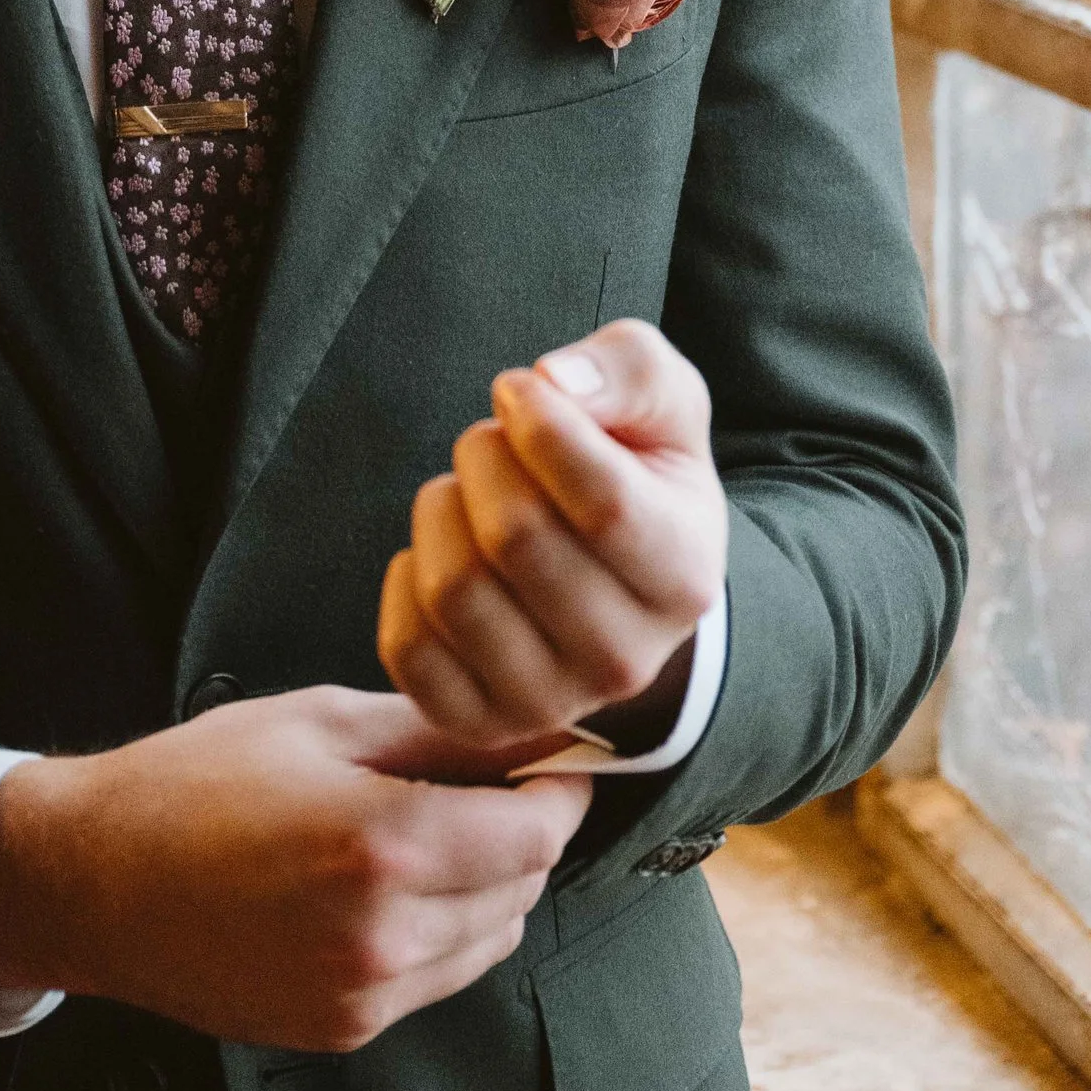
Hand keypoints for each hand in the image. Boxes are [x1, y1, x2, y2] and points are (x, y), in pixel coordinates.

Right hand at [0, 687, 590, 1055]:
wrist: (95, 883)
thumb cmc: (192, 785)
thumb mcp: (318, 723)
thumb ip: (436, 731)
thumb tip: (528, 728)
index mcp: (381, 845)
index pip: (537, 834)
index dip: (559, 789)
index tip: (554, 759)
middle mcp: (383, 935)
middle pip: (523, 887)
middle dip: (522, 831)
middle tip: (487, 782)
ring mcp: (363, 993)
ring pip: (490, 938)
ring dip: (487, 884)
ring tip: (429, 828)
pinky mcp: (343, 1027)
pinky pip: (436, 976)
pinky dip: (440, 930)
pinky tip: (388, 885)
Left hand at [378, 319, 727, 750]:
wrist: (617, 580)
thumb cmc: (636, 473)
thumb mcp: (662, 402)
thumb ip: (628, 368)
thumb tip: (558, 382)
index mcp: (684, 576)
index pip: (604, 504)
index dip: (541, 423)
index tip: (519, 387)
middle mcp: (625, 658)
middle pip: (515, 537)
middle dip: (485, 456)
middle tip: (494, 442)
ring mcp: (551, 701)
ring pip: (453, 589)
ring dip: (442, 510)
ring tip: (471, 496)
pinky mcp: (480, 721)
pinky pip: (406, 648)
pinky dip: (406, 581)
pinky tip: (446, 552)